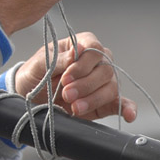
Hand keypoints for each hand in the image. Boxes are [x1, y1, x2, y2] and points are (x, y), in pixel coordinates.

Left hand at [14, 32, 136, 122]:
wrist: (29, 93)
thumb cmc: (36, 72)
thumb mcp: (40, 63)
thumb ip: (59, 58)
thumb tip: (79, 50)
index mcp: (83, 44)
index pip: (94, 49)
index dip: (82, 65)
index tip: (65, 77)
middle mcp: (97, 61)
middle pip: (104, 71)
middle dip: (85, 85)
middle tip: (66, 94)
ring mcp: (102, 82)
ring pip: (111, 88)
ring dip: (93, 99)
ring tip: (75, 108)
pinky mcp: (104, 102)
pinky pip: (121, 103)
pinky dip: (128, 109)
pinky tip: (129, 115)